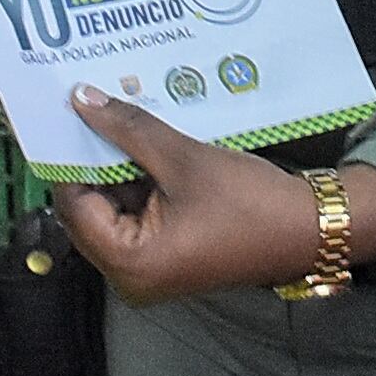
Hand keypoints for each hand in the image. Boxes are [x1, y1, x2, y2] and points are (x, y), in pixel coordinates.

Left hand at [51, 88, 375, 305]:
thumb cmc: (247, 201)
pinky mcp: (168, 259)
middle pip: (88, 209)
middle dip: (93, 160)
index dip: (69, 156)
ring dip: (117, 168)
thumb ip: (128, 130)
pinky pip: (138, 217)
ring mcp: (149, 270)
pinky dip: (139, 184)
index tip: (64, 112)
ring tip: (116, 116)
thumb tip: (80, 99)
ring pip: (113, 210)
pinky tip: (143, 143)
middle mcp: (129, 276)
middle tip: (89, 107)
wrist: (311, 229)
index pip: (72, 202)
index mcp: (127, 262)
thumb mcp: (183, 159)